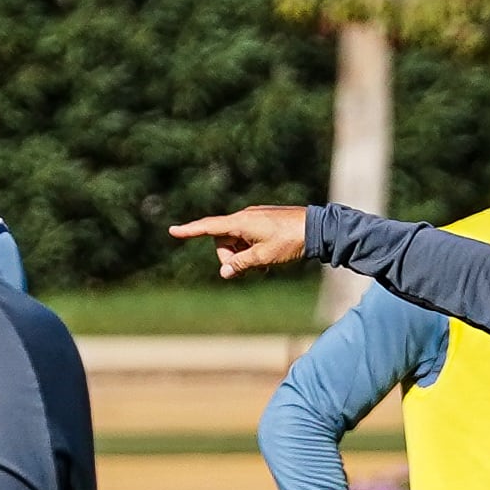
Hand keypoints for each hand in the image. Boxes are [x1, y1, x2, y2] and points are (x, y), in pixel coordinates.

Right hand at [169, 206, 314, 278]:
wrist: (317, 228)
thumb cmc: (290, 241)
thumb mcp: (263, 257)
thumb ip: (241, 264)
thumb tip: (225, 272)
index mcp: (240, 222)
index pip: (209, 227)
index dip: (190, 231)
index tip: (172, 231)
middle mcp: (244, 217)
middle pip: (223, 240)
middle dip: (229, 257)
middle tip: (248, 270)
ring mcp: (254, 219)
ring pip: (237, 241)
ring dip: (243, 256)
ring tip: (263, 266)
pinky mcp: (264, 222)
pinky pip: (248, 238)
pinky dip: (252, 250)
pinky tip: (268, 261)